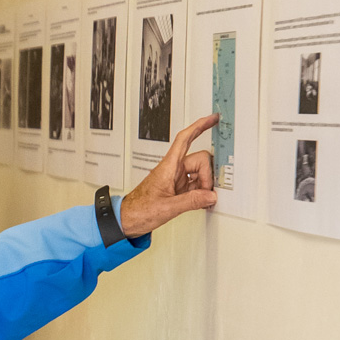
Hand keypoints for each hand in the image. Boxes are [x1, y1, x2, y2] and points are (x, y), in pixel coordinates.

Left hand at [120, 115, 217, 236]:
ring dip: (204, 186)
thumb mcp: (167, 208)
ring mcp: (176, 179)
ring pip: (200, 174)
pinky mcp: (177, 188)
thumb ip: (191, 201)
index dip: (199, 126)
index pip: (185, 139)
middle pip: (200, 160)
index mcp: (168, 166)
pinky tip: (199, 202)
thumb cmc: (139, 210)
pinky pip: (195, 185)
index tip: (212, 119)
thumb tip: (210, 196)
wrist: (127, 219)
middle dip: (207, 175)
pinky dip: (200, 193)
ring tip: (201, 201)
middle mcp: (173, 169)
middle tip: (205, 192)